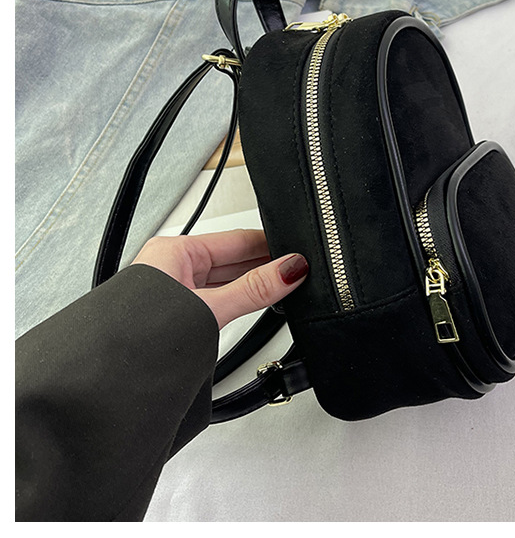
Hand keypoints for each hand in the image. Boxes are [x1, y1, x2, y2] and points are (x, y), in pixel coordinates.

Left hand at [132, 229, 307, 328]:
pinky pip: (216, 299)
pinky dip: (237, 301)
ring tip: (282, 288)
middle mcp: (172, 268)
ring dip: (251, 285)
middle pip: (232, 259)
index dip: (270, 244)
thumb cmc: (137, 339)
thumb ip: (254, 290)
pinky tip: (254, 305)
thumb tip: (289, 270)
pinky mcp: (176, 315)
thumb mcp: (209, 310)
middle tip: (298, 271)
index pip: (237, 240)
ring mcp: (174, 292)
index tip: (298, 251)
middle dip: (264, 265)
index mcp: (175, 252)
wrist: (106, 386)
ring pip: (224, 281)